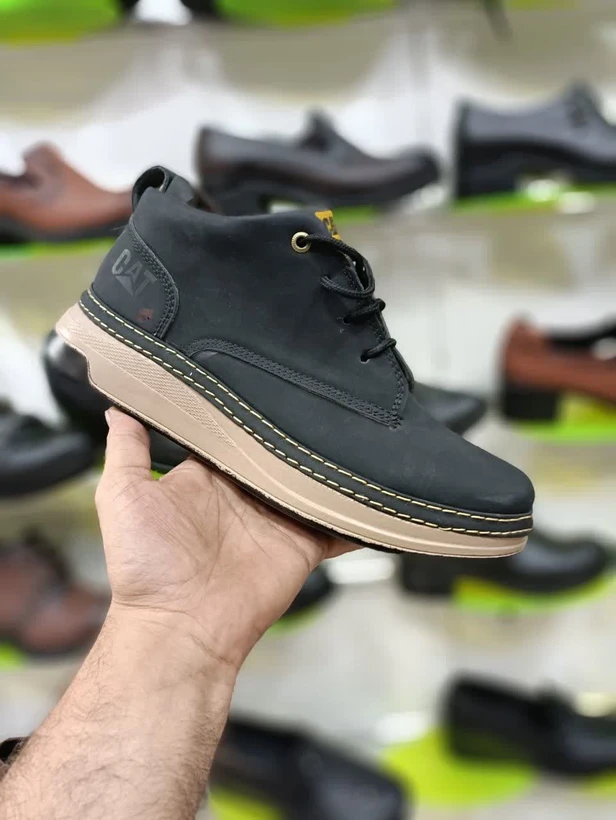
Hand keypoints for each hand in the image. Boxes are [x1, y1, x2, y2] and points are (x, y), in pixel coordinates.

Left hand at [96, 408, 353, 670]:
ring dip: (329, 464)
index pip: (230, 434)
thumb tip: (119, 405)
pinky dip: (355, 513)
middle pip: (277, 453)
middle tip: (322, 392)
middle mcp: (244, 494)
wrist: (179, 627)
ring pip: (310, 482)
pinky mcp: (302, 544)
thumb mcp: (121, 496)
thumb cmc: (144, 565)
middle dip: (296, 430)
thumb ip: (126, 450)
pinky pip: (336, 525)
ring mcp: (276, 519)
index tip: (267, 375)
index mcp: (206, 478)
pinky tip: (377, 488)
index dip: (246, 409)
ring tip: (356, 426)